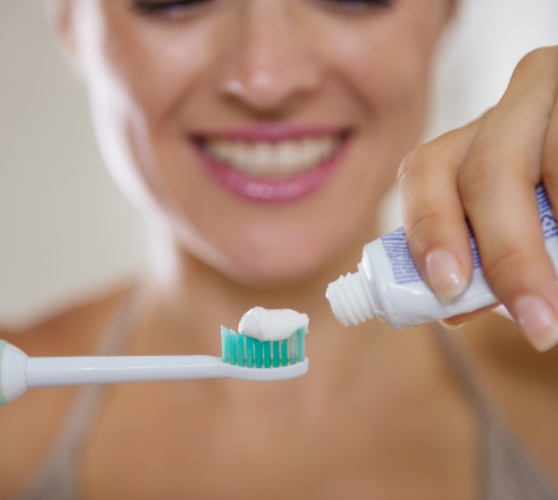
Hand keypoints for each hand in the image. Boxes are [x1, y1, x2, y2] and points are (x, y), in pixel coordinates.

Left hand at [398, 46, 557, 350]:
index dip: (430, 229)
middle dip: (510, 256)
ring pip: (555, 166)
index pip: (426, 170)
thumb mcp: (515, 219)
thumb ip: (482, 254)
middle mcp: (512, 105)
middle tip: (538, 322)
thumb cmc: (548, 201)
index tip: (448, 290)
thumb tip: (453, 307)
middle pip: (488, 172)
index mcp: (472, 138)